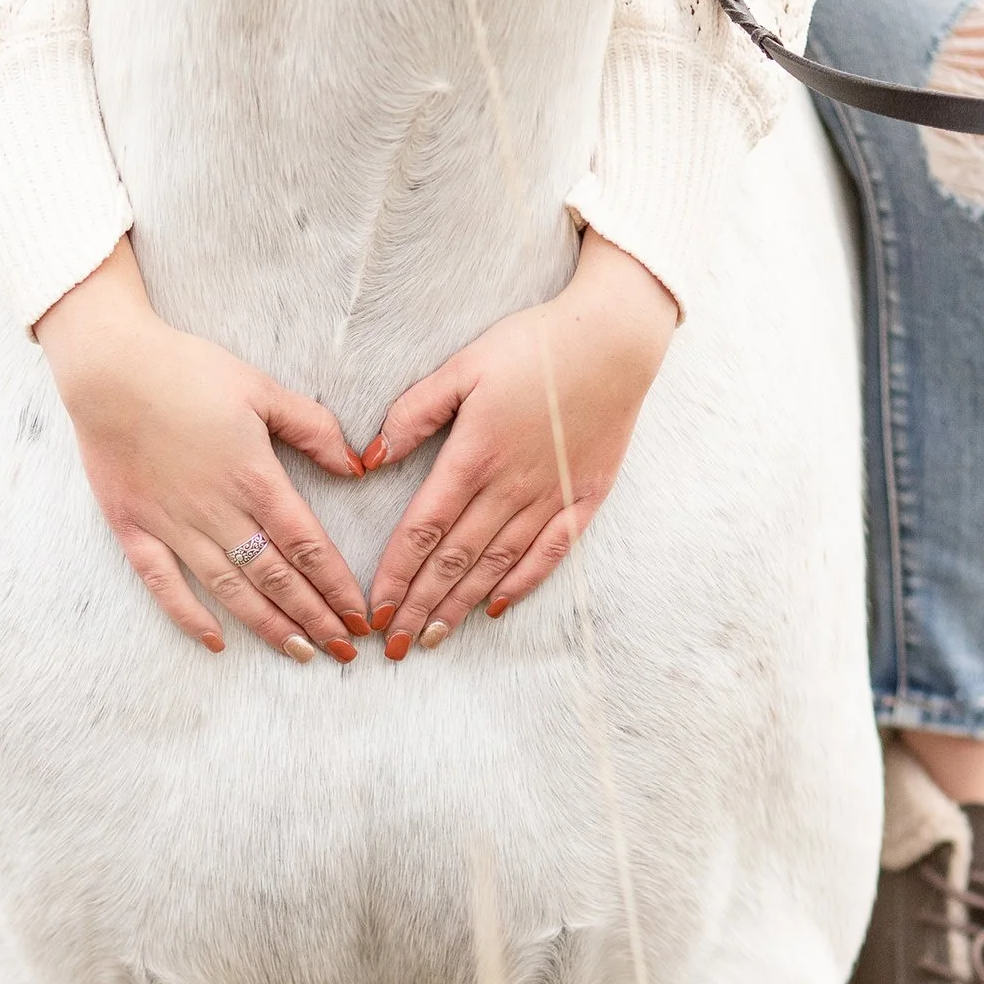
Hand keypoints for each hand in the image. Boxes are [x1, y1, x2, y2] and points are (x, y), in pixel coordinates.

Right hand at [35, 237, 369, 660]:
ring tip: (300, 652)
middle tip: (343, 650)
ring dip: (268, 625)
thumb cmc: (187, 370)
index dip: (338, 586)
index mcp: (255, 477)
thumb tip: (355, 466)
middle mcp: (218, 511)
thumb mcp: (262, 388)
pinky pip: (163, 584)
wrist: (108, 367)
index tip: (361, 616)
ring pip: (230, 589)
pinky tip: (215, 642)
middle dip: (315, 617)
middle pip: (276, 578)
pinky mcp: (133, 528)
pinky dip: (189, 616)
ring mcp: (173, 524)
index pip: (308, 546)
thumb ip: (314, 428)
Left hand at [362, 230, 677, 656]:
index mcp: (473, 456)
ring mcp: (550, 495)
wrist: (614, 339)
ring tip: (433, 636)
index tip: (375, 608)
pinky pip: (549, 552)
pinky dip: (521, 582)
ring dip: (461, 604)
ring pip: (496, 564)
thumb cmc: (533, 346)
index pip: (423, 530)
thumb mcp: (462, 367)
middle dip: (419, 605)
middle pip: (454, 560)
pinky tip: (497, 606)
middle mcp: (509, 486)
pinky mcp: (584, 496)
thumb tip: (370, 457)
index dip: (396, 574)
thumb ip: (413, 413)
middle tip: (393, 644)